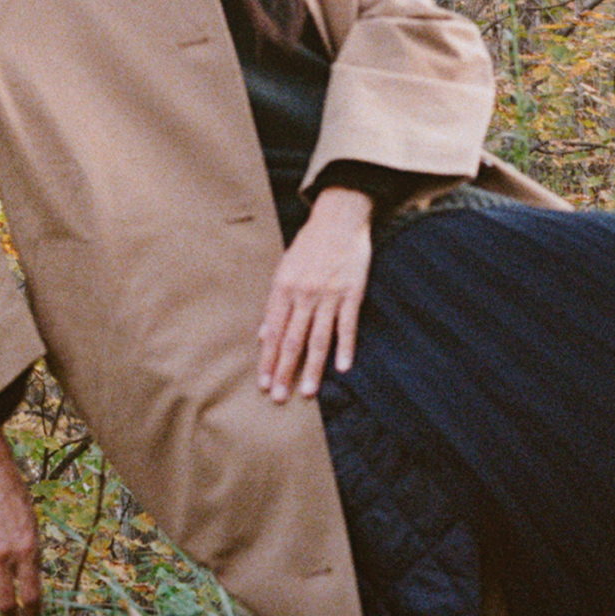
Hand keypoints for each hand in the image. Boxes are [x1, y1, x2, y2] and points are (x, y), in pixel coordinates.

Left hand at [258, 185, 372, 402]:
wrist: (339, 218)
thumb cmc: (310, 244)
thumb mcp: (284, 269)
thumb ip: (275, 304)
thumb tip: (263, 334)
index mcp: (283, 288)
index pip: (273, 333)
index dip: (267, 360)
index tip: (263, 384)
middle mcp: (303, 293)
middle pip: (292, 340)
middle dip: (284, 371)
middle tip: (279, 397)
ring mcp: (329, 294)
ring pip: (318, 338)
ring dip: (312, 368)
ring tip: (308, 392)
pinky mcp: (352, 292)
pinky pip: (347, 325)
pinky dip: (345, 347)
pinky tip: (343, 367)